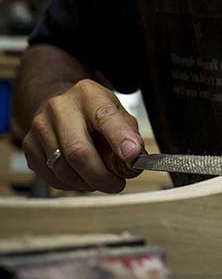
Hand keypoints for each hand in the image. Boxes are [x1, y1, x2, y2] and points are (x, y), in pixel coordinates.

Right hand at [22, 79, 143, 193]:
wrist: (56, 103)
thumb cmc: (90, 111)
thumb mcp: (114, 109)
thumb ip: (127, 131)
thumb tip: (135, 157)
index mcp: (87, 93)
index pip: (104, 116)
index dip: (119, 139)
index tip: (132, 157)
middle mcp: (60, 107)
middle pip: (78, 151)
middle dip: (101, 176)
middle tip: (117, 185)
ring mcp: (40, 127)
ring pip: (63, 169)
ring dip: (86, 183)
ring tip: (99, 180)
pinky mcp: (29, 145)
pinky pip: (52, 177)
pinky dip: (71, 184)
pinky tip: (81, 177)